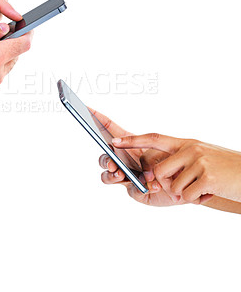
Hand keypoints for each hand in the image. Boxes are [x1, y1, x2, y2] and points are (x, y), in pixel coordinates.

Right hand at [91, 109, 187, 206]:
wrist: (190, 181)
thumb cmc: (175, 158)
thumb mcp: (161, 144)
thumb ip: (142, 142)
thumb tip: (123, 146)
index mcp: (128, 144)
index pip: (108, 128)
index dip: (96, 118)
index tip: (85, 108)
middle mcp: (124, 160)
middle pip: (104, 157)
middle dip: (105, 160)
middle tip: (114, 165)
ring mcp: (128, 176)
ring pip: (108, 176)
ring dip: (112, 176)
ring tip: (122, 175)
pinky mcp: (136, 192)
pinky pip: (132, 190)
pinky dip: (141, 187)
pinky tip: (154, 186)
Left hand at [112, 134, 240, 203]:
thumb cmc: (224, 171)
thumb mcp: (200, 159)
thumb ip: (177, 164)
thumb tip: (155, 178)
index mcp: (186, 143)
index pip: (154, 138)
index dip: (133, 140)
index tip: (114, 141)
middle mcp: (190, 149)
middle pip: (158, 170)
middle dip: (165, 185)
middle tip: (180, 191)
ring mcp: (199, 161)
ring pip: (173, 185)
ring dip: (185, 194)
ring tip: (203, 189)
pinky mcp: (207, 176)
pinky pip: (186, 194)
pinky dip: (196, 199)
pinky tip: (209, 193)